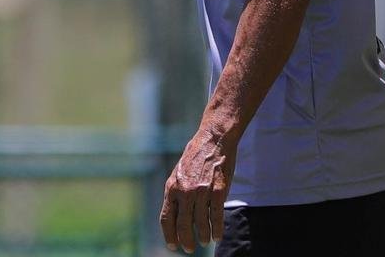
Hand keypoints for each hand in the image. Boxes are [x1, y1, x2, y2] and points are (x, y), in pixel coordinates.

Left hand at [159, 128, 236, 252]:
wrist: (214, 139)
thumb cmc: (196, 156)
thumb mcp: (179, 173)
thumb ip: (177, 193)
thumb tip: (175, 216)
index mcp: (172, 187)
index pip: (167, 218)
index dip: (169, 235)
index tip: (173, 246)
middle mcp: (184, 191)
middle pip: (183, 225)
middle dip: (186, 240)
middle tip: (189, 248)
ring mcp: (201, 191)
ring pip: (200, 223)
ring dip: (203, 236)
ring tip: (205, 241)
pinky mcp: (217, 190)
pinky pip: (216, 216)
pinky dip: (217, 229)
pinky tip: (217, 235)